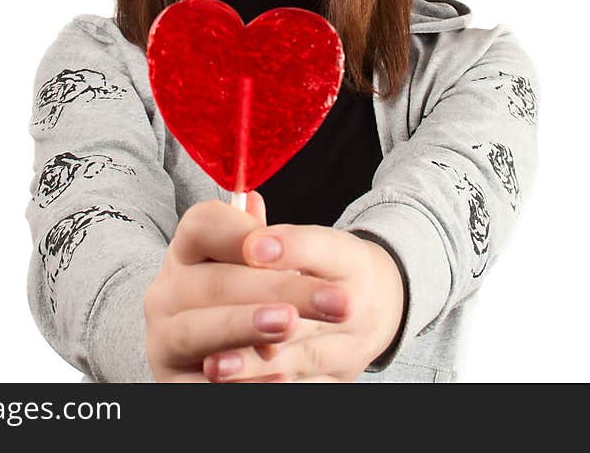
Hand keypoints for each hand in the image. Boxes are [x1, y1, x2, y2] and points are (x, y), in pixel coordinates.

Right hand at [143, 193, 349, 381]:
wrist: (227, 358)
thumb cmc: (247, 299)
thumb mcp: (256, 266)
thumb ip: (262, 239)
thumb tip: (254, 202)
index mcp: (187, 252)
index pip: (203, 224)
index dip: (239, 232)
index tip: (275, 244)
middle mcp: (167, 292)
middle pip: (217, 281)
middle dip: (278, 288)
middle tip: (334, 299)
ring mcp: (163, 339)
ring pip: (200, 330)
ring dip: (246, 326)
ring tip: (290, 324)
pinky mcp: (170, 384)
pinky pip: (201, 386)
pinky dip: (242, 383)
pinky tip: (280, 377)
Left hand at [202, 224, 406, 382]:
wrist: (374, 308)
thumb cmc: (324, 268)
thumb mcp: (310, 241)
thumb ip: (269, 226)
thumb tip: (243, 202)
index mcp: (351, 259)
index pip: (325, 248)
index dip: (291, 246)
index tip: (253, 246)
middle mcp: (359, 303)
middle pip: (313, 309)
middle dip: (266, 312)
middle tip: (219, 315)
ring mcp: (352, 348)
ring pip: (303, 356)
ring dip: (256, 363)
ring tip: (215, 365)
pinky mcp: (339, 380)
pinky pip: (303, 387)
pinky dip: (268, 388)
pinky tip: (234, 388)